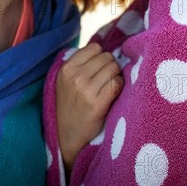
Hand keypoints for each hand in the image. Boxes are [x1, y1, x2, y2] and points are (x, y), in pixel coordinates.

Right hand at [56, 42, 123, 170]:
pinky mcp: (97, 104)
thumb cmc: (71, 105)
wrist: (67, 137)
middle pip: (107, 57)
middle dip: (110, 66)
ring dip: (116, 76)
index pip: (95, 48)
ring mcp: (86, 90)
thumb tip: (106, 49)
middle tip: (106, 80)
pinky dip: (120, 86)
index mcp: (66, 68)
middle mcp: (75, 76)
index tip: (100, 68)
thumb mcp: (66, 81)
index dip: (101, 57)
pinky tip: (114, 94)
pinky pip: (117, 83)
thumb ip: (82, 64)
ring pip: (114, 68)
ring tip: (109, 87)